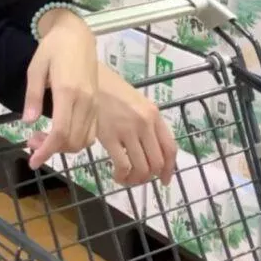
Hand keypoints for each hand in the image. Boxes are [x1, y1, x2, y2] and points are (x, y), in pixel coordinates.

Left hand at [23, 12, 97, 170]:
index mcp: (67, 91)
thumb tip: (28, 122)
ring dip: (64, 147)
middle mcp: (85, 100)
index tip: (33, 160)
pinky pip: (92, 132)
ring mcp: (94, 103)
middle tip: (33, 143)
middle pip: (73, 140)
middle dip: (52, 150)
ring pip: (84, 140)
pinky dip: (77, 140)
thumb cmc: (53, 48)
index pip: (60, 131)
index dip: (47, 150)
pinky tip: (62, 133)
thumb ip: (33, 96)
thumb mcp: (36, 68)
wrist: (77, 35)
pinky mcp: (98, 104)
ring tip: (44, 138)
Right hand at [96, 64, 176, 186]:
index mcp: (154, 114)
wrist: (90, 80)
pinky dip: (122, 176)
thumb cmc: (112, 91)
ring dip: (135, 180)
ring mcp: (128, 130)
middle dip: (149, 176)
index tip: (163, 179)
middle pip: (157, 162)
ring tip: (127, 178)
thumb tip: (151, 150)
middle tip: (139, 178)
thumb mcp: (137, 103)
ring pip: (142, 168)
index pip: (170, 148)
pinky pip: (123, 166)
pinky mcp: (110, 136)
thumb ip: (147, 122)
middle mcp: (145, 123)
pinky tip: (116, 175)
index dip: (169, 169)